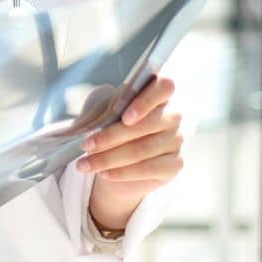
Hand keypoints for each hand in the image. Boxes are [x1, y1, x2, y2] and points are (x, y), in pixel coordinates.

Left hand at [77, 76, 184, 230]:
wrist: (118, 157)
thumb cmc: (110, 123)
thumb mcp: (103, 107)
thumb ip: (107, 103)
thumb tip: (108, 111)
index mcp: (159, 92)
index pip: (164, 87)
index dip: (146, 101)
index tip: (125, 117)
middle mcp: (173, 115)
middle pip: (146, 124)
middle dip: (111, 137)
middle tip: (86, 145)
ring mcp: (176, 140)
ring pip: (142, 150)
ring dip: (109, 158)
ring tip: (85, 164)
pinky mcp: (175, 165)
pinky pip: (148, 169)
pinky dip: (123, 172)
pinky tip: (104, 173)